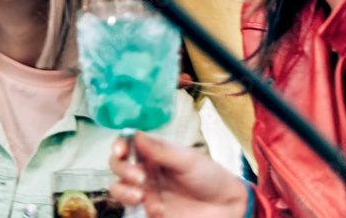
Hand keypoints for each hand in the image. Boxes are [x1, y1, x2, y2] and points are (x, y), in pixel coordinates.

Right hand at [109, 131, 248, 217]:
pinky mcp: (149, 211)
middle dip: (122, 169)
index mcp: (153, 152)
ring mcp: (146, 191)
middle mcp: (145, 170)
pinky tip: (158, 210)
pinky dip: (141, 209)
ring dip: (123, 191)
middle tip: (138, 177)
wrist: (228, 207)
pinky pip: (133, 209)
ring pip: (118, 188)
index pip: (127, 144)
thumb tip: (136, 135)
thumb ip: (161, 150)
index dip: (119, 145)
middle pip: (117, 165)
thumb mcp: (188, 159)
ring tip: (139, 195)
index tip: (121, 150)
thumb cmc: (211, 177)